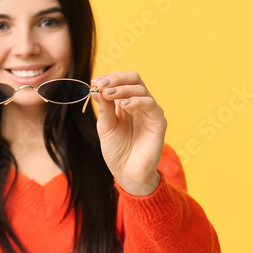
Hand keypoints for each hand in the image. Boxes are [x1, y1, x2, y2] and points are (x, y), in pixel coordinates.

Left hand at [90, 70, 166, 196]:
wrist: (127, 174)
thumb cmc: (117, 152)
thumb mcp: (105, 127)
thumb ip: (104, 108)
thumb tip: (97, 87)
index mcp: (126, 103)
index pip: (121, 81)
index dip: (109, 78)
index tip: (94, 82)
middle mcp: (140, 104)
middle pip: (133, 79)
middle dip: (116, 79)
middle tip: (102, 85)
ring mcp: (150, 112)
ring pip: (140, 89)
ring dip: (122, 89)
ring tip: (109, 95)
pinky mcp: (158, 122)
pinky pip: (150, 105)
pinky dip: (136, 101)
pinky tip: (123, 106)